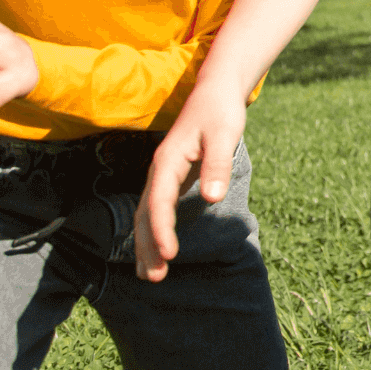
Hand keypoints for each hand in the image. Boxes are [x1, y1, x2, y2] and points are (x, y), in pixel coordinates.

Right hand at [132, 87, 246, 280]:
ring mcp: (163, 176)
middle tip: (155, 278)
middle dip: (148, 246)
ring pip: (147, 214)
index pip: (160, 201)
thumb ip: (217, 165)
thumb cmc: (220, 112)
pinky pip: (156, 210)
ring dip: (147, 244)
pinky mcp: (172, 179)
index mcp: (168, 160)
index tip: (170, 254)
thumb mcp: (224, 135)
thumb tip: (212, 198)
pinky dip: (153, 231)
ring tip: (151, 275)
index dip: (162, 229)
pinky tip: (157, 251)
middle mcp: (160, 170)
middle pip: (146, 214)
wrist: (215, 92)